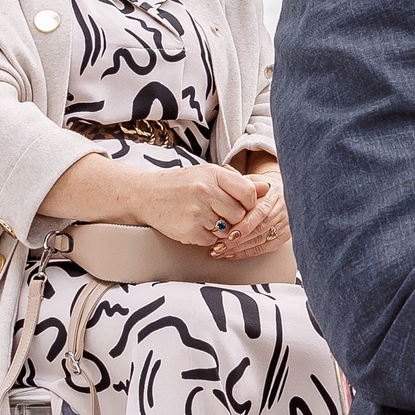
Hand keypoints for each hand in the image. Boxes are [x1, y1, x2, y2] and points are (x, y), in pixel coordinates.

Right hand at [136, 159, 259, 245]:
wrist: (146, 195)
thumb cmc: (180, 185)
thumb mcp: (207, 175)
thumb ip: (237, 182)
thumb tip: (268, 188)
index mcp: (213, 174)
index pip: (248, 193)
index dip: (249, 203)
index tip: (241, 205)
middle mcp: (205, 191)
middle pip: (239, 214)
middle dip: (233, 218)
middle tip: (219, 213)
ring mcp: (197, 212)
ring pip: (227, 230)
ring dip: (220, 229)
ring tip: (205, 217)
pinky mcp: (189, 231)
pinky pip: (211, 240)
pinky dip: (206, 237)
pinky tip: (195, 225)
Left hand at [211, 177, 289, 259]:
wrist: (281, 194)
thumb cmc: (262, 188)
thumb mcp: (252, 179)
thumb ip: (238, 178)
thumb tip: (225, 169)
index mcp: (274, 195)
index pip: (260, 212)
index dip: (245, 225)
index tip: (229, 234)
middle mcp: (282, 211)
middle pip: (259, 229)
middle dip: (237, 241)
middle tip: (218, 246)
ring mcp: (285, 225)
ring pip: (261, 241)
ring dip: (239, 249)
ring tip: (219, 252)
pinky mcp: (284, 237)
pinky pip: (265, 248)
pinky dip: (247, 253)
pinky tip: (232, 254)